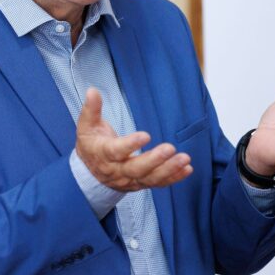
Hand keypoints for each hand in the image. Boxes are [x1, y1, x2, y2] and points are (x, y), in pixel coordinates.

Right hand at [75, 88, 192, 191]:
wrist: (91, 172)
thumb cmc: (92, 144)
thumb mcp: (87, 126)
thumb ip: (91, 109)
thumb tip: (92, 91)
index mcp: (103, 154)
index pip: (116, 151)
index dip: (130, 144)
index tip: (146, 135)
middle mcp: (117, 170)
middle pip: (136, 168)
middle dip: (154, 160)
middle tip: (171, 148)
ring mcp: (130, 179)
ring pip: (150, 178)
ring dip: (169, 170)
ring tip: (184, 159)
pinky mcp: (141, 183)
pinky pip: (158, 183)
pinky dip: (174, 178)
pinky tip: (187, 169)